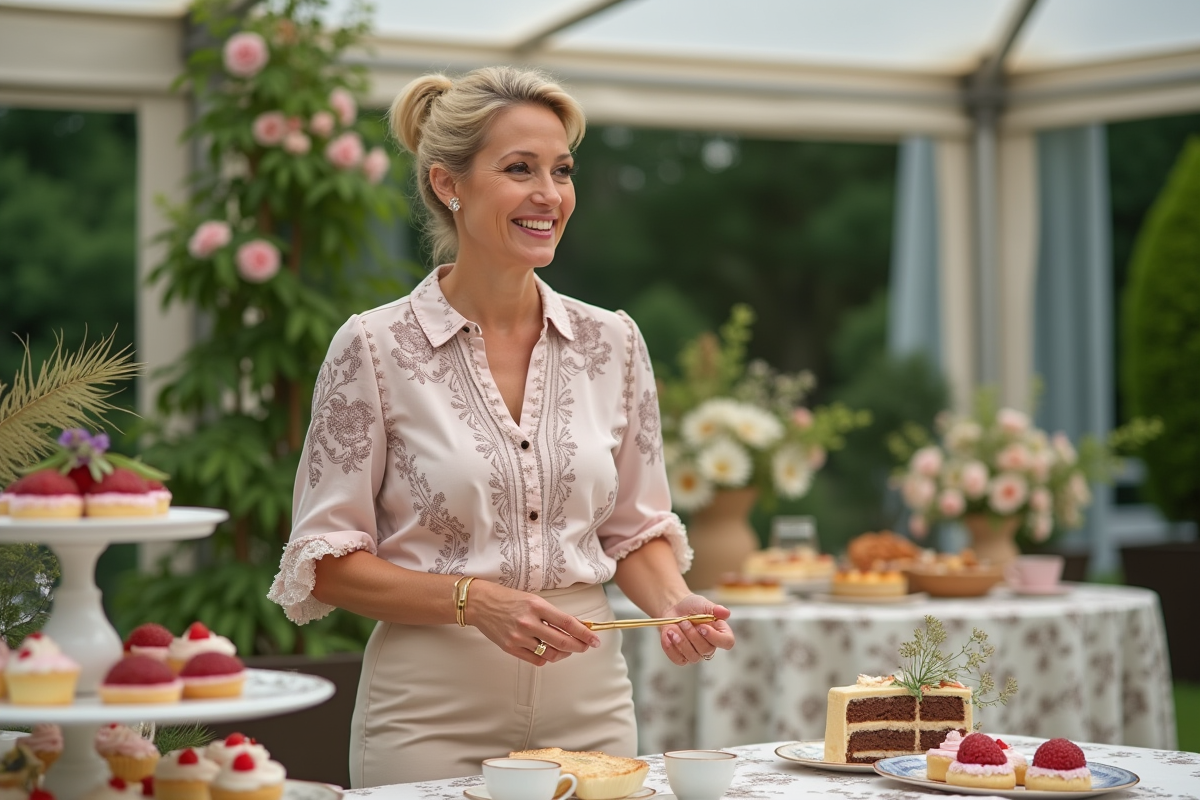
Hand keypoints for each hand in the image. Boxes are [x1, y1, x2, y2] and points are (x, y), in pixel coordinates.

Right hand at [465, 580, 601, 665]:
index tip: (595, 639)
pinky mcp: (511, 648)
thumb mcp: (533, 600)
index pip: (568, 623)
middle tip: (586, 646)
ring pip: (551, 654)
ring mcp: (519, 637)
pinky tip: (549, 651)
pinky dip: (547, 658)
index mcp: (537, 606)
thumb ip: (552, 614)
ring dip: (564, 653)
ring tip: (567, 648)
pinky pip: (536, 660)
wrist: (480, 603)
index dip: (584, 633)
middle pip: (563, 642)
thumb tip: (574, 626)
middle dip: (579, 646)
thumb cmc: (508, 598)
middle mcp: (529, 623)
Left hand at [657, 594, 733, 665]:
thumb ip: (715, 609)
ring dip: (681, 641)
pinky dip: (671, 648)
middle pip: (706, 649)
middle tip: (684, 622)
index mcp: (720, 632)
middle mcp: (710, 646)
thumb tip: (725, 612)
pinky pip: (678, 659)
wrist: (674, 607)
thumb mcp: (704, 604)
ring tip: (673, 628)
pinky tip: (668, 635)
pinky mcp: (682, 657)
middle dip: (692, 635)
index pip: (727, 642)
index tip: (702, 627)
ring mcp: (696, 653)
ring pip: (692, 656)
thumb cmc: (692, 606)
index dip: (716, 637)